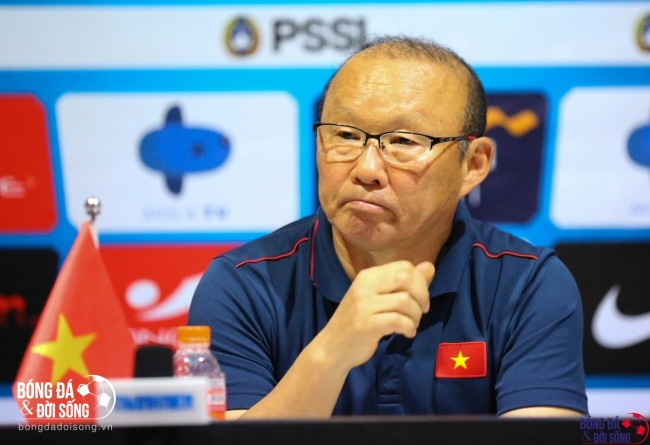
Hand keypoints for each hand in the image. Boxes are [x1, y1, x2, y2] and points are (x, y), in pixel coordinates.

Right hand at [313, 260, 434, 372]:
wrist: (333, 347)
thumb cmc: (358, 322)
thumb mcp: (379, 298)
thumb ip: (404, 283)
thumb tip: (429, 267)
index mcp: (368, 276)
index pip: (403, 266)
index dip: (420, 281)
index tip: (420, 300)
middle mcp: (365, 286)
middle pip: (406, 278)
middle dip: (421, 295)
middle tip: (420, 311)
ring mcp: (364, 305)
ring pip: (405, 301)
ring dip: (415, 315)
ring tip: (411, 324)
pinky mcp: (367, 325)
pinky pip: (399, 321)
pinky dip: (409, 328)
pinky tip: (407, 333)